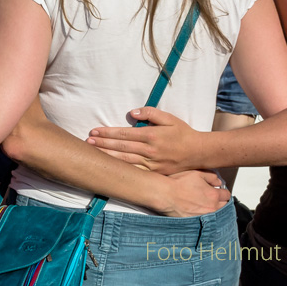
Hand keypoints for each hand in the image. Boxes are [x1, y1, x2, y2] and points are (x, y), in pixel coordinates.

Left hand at [86, 106, 202, 174]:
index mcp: (151, 135)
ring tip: (94, 154)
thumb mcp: (169, 118)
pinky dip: (122, 169)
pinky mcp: (154, 172)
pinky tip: (111, 168)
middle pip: (121, 147)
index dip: (108, 133)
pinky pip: (135, 171)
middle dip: (103, 145)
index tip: (94, 131)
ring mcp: (152, 163)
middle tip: (88, 142)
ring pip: (126, 161)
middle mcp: (150, 150)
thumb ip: (151, 113)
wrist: (198, 152)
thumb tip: (132, 113)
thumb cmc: (183, 133)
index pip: (124, 134)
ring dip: (108, 157)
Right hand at [157, 170, 229, 216]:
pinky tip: (197, 209)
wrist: (165, 195)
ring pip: (216, 214)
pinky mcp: (195, 222)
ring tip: (204, 204)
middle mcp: (211, 208)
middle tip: (212, 196)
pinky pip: (205, 219)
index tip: (218, 189)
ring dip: (213, 209)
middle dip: (220, 201)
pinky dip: (204, 215)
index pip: (226, 195)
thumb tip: (218, 181)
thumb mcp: (197, 173)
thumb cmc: (179, 183)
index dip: (222, 191)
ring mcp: (203, 216)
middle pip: (224, 206)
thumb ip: (211, 176)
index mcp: (213, 195)